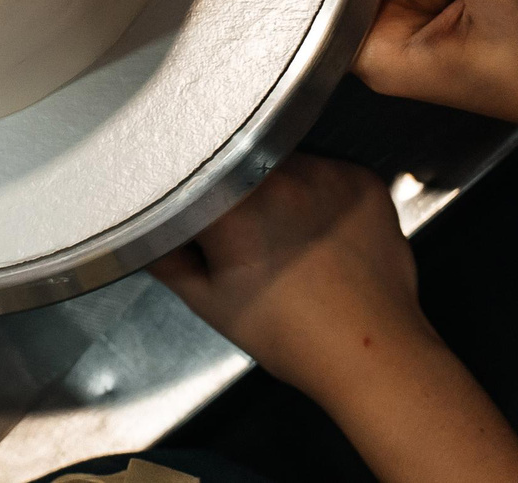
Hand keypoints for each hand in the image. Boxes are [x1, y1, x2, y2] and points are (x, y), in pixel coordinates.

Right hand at [151, 155, 428, 399]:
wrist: (372, 354)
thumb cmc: (292, 336)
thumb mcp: (212, 303)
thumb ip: (167, 260)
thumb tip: (145, 233)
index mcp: (233, 202)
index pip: (194, 174)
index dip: (192, 194)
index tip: (197, 215)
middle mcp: (280, 174)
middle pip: (242, 162)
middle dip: (238, 190)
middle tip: (247, 233)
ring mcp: (328, 174)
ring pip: (287, 163)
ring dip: (281, 187)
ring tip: (290, 236)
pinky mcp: (363, 180)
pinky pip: (330, 173)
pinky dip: (323, 196)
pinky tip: (324, 234)